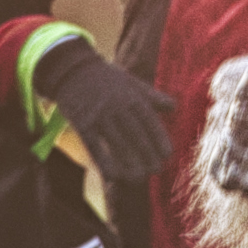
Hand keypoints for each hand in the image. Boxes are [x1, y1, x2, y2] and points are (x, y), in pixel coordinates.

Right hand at [34, 41, 177, 199]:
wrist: (72, 69)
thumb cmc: (107, 78)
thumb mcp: (132, 83)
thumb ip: (152, 97)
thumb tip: (174, 107)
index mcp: (132, 97)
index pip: (150, 121)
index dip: (159, 139)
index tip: (168, 155)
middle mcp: (117, 106)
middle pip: (136, 134)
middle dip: (147, 154)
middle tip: (156, 171)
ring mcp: (99, 115)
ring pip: (116, 142)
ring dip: (129, 162)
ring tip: (139, 178)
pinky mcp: (82, 122)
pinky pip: (94, 144)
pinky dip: (103, 160)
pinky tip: (113, 176)